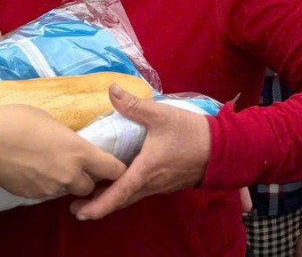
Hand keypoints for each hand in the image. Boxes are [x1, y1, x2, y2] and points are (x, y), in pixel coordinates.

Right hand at [0, 104, 125, 198]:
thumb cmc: (17, 120)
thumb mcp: (50, 120)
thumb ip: (66, 136)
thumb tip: (67, 142)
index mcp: (79, 151)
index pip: (113, 170)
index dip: (114, 168)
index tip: (110, 164)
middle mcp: (70, 174)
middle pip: (89, 186)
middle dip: (85, 177)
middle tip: (72, 163)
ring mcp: (51, 188)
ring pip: (66, 190)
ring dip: (64, 181)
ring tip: (47, 163)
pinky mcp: (34, 196)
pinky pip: (46, 193)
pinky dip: (44, 184)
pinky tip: (31, 169)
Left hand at [69, 85, 210, 219]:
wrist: (224, 149)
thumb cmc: (192, 133)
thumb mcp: (161, 115)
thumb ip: (134, 105)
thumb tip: (111, 90)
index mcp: (146, 170)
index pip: (119, 193)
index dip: (99, 205)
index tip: (80, 212)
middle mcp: (152, 184)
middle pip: (121, 201)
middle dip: (98, 207)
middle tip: (76, 209)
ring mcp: (160, 185)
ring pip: (131, 198)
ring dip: (111, 201)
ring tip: (90, 199)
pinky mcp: (166, 183)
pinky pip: (141, 192)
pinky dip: (125, 194)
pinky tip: (117, 185)